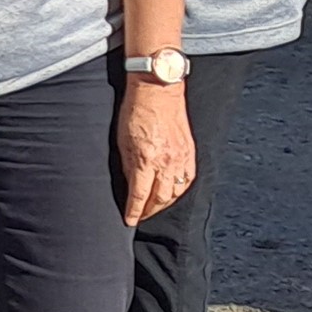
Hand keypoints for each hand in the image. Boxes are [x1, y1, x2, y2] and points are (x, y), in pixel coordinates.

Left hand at [116, 82, 196, 225]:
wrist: (158, 90)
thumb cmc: (135, 111)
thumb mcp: (121, 140)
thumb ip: (127, 165)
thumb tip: (129, 185)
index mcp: (146, 160)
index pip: (140, 196)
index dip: (134, 212)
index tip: (129, 221)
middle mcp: (166, 162)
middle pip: (160, 199)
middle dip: (149, 211)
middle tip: (140, 216)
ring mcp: (181, 158)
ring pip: (176, 192)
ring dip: (164, 204)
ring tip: (154, 208)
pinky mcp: (190, 152)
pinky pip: (187, 179)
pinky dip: (179, 190)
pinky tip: (172, 193)